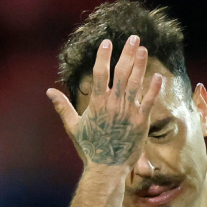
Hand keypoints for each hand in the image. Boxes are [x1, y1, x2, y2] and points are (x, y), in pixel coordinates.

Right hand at [46, 35, 163, 166]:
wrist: (106, 168)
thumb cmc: (89, 148)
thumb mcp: (73, 127)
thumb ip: (63, 107)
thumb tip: (49, 92)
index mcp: (96, 103)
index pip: (100, 73)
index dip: (103, 56)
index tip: (107, 42)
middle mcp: (112, 104)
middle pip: (121, 73)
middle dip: (127, 53)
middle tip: (134, 38)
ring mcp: (127, 112)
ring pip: (136, 83)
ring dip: (140, 65)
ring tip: (144, 49)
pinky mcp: (140, 122)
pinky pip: (148, 101)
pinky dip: (153, 88)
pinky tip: (157, 75)